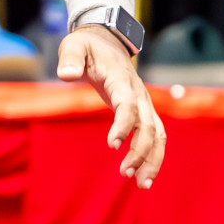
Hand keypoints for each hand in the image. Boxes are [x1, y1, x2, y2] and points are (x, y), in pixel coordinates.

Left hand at [57, 25, 165, 188]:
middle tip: (125, 173)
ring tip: (141, 183)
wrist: (107, 40)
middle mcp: (139, 94)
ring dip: (153, 159)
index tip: (112, 144)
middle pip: (149, 126)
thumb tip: (65, 74)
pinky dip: (152, 154)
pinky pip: (154, 135)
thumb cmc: (87, 45)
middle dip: (141, 152)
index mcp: (122, 80)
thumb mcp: (75, 46)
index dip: (123, 125)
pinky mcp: (142, 110)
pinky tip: (142, 173)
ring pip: (158, 134)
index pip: (129, 106)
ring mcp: (144, 103)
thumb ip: (71, 59)